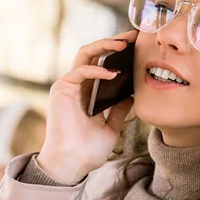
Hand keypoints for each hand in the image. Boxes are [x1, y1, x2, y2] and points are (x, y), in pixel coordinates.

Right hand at [37, 30, 137, 183]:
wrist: (73, 163)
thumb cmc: (88, 150)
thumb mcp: (111, 127)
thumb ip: (119, 110)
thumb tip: (132, 95)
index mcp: (88, 93)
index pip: (103, 63)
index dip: (119, 53)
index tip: (138, 46)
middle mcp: (77, 85)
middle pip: (95, 53)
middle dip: (114, 42)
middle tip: (134, 36)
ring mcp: (68, 85)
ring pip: (85, 54)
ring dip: (104, 45)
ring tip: (124, 44)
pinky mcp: (61, 88)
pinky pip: (80, 70)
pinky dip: (96, 69)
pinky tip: (113, 73)